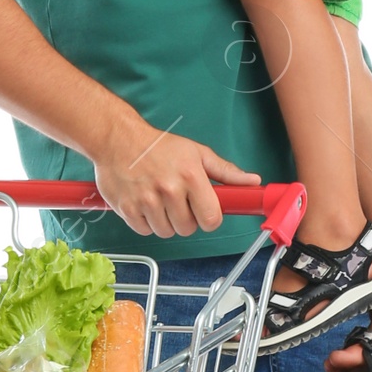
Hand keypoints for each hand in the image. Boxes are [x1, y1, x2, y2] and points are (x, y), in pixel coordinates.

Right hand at [91, 124, 258, 239]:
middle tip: (177, 201)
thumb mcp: (197, 153)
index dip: (209, 219)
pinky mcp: (127, 208)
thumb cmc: (159, 146)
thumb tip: (253, 182)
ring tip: (160, 201)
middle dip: (185, 219)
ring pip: (166, 232)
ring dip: (165, 222)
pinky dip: (146, 222)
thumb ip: (226, 172)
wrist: (118, 139)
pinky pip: (145, 231)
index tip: (203, 212)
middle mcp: (169, 190)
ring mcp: (146, 200)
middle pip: (187, 229)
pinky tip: (145, 204)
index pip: (211, 219)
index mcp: (191, 176)